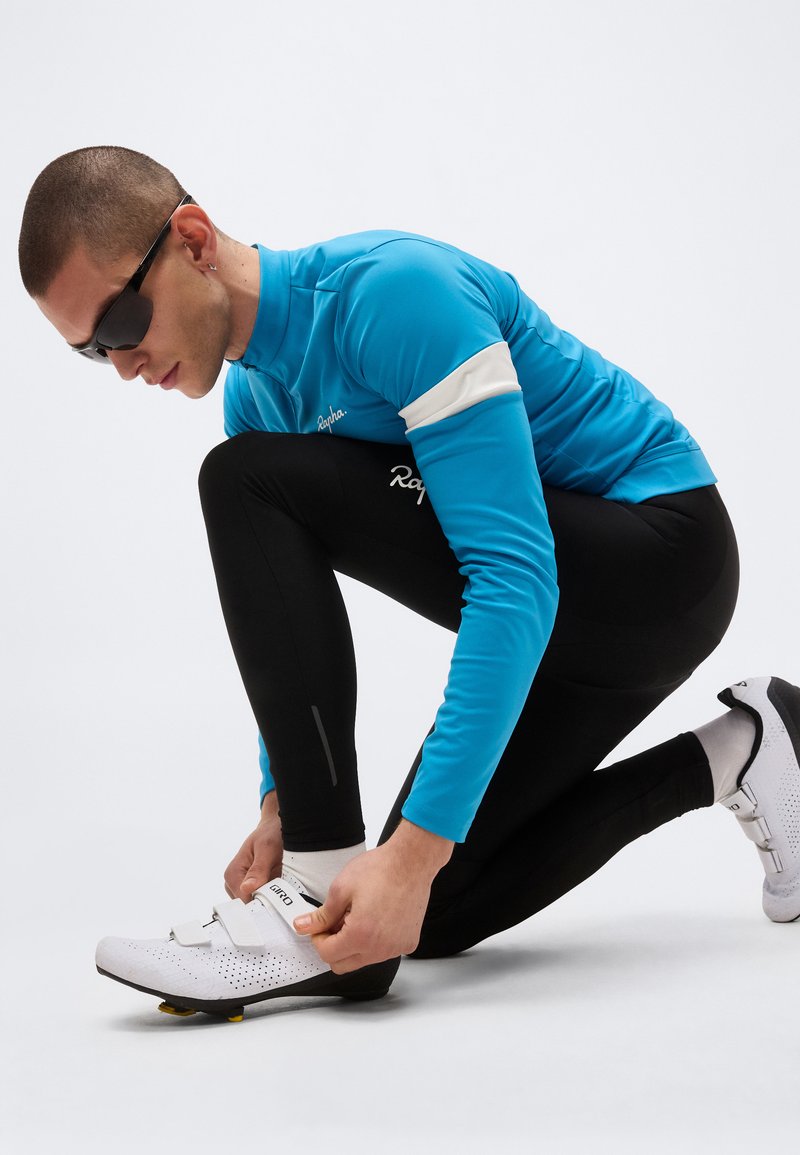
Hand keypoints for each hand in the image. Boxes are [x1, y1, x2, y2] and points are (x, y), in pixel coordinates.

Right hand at [224, 792, 282, 900]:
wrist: (278, 826)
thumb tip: (246, 889)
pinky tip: (284, 885)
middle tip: (284, 888)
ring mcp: (246, 886)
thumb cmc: (271, 833)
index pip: (244, 901)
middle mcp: (236, 883)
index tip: (276, 898)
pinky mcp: (257, 887)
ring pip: (260, 903)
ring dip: (273, 897)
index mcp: (233, 874)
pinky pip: (266, 899)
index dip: (261, 902)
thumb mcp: (267, 848)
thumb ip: (258, 869)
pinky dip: (276, 895)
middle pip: (251, 905)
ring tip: (284, 882)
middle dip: (268, 901)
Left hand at [293, 820, 453, 971]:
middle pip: (343, 965)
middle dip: (334, 947)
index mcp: (360, 935)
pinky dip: (375, 941)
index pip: (327, 955)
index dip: (318, 939)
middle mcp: (379, 948)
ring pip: (364, 960)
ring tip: (359, 916)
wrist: (412, 861)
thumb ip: (321, 915)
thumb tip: (303, 926)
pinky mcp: (408, 943)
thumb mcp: (341, 888)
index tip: (321, 926)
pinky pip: (384, 952)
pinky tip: (377, 918)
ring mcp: (396, 948)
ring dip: (355, 945)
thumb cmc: (381, 869)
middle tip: (336, 923)